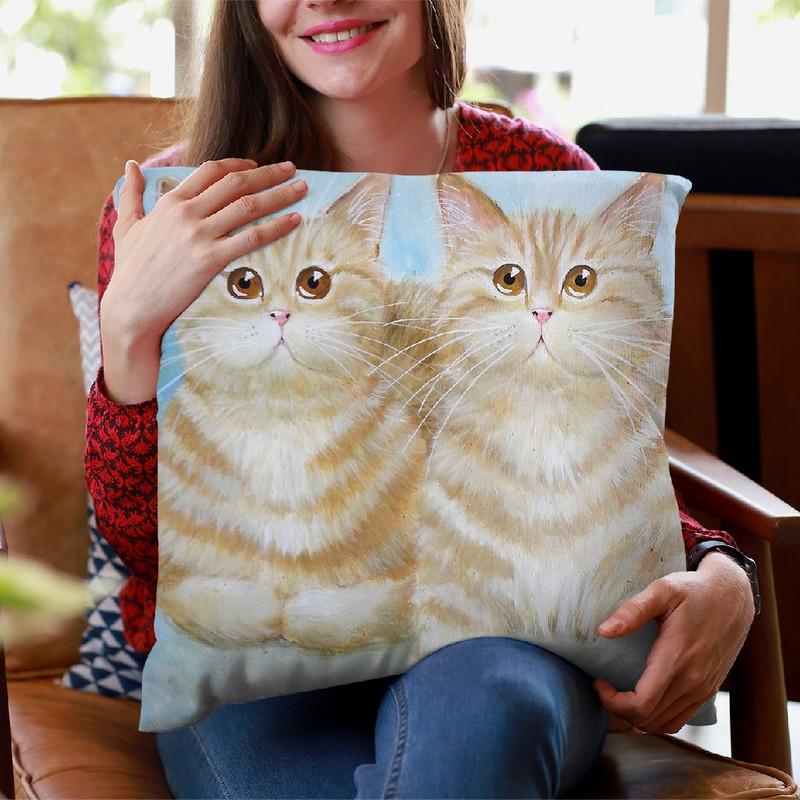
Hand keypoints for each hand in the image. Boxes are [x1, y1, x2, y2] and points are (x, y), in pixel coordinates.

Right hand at [101, 158, 307, 402]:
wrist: (131, 307)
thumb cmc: (130, 270)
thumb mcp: (126, 226)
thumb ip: (130, 194)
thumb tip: (131, 165)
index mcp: (170, 201)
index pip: (211, 171)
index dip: (239, 165)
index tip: (257, 165)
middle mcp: (187, 213)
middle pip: (237, 183)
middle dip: (269, 173)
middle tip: (292, 169)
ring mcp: (200, 235)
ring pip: (249, 205)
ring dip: (280, 194)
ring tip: (302, 188)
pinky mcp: (211, 259)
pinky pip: (252, 237)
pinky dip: (277, 226)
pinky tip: (295, 220)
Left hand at [593, 551, 754, 733]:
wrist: (733, 597)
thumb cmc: (694, 590)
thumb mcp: (662, 590)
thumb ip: (633, 611)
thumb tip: (604, 631)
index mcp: (676, 659)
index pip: (640, 705)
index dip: (612, 701)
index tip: (598, 681)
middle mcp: (692, 681)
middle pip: (648, 720)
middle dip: (618, 709)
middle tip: (604, 685)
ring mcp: (703, 689)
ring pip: (664, 724)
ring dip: (637, 716)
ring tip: (620, 691)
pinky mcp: (708, 690)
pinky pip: (680, 718)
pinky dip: (657, 716)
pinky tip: (643, 696)